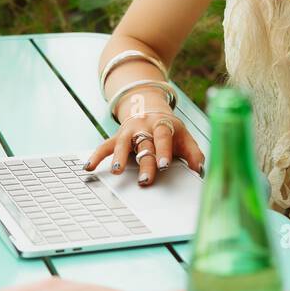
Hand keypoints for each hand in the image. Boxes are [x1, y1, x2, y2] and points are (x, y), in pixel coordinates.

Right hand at [83, 101, 204, 186]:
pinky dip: (96, 156)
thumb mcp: (185, 138)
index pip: (163, 136)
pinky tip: (89, 167)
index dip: (164, 150)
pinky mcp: (117, 137)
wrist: (150, 109)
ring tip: (117, 171)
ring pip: (123, 144)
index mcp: (163, 125)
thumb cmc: (170, 131)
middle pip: (144, 144)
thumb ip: (194, 154)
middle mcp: (145, 127)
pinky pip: (105, 146)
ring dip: (119, 158)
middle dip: (144, 163)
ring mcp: (129, 131)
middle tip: (145, 180)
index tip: (164, 165)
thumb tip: (200, 170)